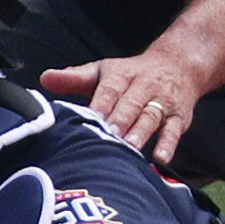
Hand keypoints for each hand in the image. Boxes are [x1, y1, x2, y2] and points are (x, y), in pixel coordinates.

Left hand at [36, 45, 209, 166]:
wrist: (179, 65)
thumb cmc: (131, 74)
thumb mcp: (103, 71)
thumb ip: (74, 78)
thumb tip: (45, 78)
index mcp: (121, 76)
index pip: (110, 89)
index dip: (101, 103)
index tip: (93, 117)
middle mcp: (143, 87)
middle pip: (131, 104)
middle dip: (121, 120)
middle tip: (110, 136)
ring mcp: (162, 103)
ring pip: (151, 117)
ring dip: (141, 133)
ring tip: (130, 148)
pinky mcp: (179, 118)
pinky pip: (174, 130)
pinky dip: (168, 144)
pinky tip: (161, 158)